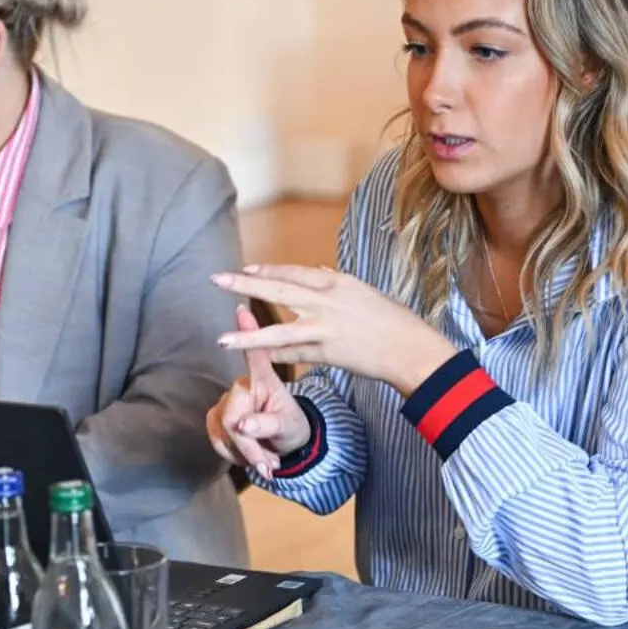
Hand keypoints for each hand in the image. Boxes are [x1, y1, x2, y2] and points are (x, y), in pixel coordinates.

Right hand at [206, 306, 312, 476]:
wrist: (285, 443)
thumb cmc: (291, 426)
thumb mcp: (288, 427)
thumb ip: (268, 425)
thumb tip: (242, 424)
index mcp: (264, 380)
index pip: (254, 355)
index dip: (247, 331)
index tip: (242, 307)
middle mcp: (242, 385)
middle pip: (231, 416)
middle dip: (249, 445)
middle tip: (268, 465)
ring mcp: (226, 400)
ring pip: (221, 431)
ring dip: (244, 453)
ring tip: (266, 460)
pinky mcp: (216, 416)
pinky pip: (216, 439)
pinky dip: (234, 454)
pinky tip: (252, 457)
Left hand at [213, 266, 456, 399]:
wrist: (410, 347)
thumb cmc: (393, 319)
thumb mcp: (364, 291)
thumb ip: (337, 283)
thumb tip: (319, 271)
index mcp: (337, 282)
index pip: (294, 272)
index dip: (268, 270)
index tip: (246, 268)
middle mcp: (326, 301)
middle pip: (278, 289)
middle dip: (245, 283)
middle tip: (217, 279)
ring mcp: (324, 328)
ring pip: (278, 330)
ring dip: (248, 337)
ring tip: (222, 340)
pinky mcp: (327, 353)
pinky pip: (294, 355)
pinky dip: (276, 357)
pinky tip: (257, 360)